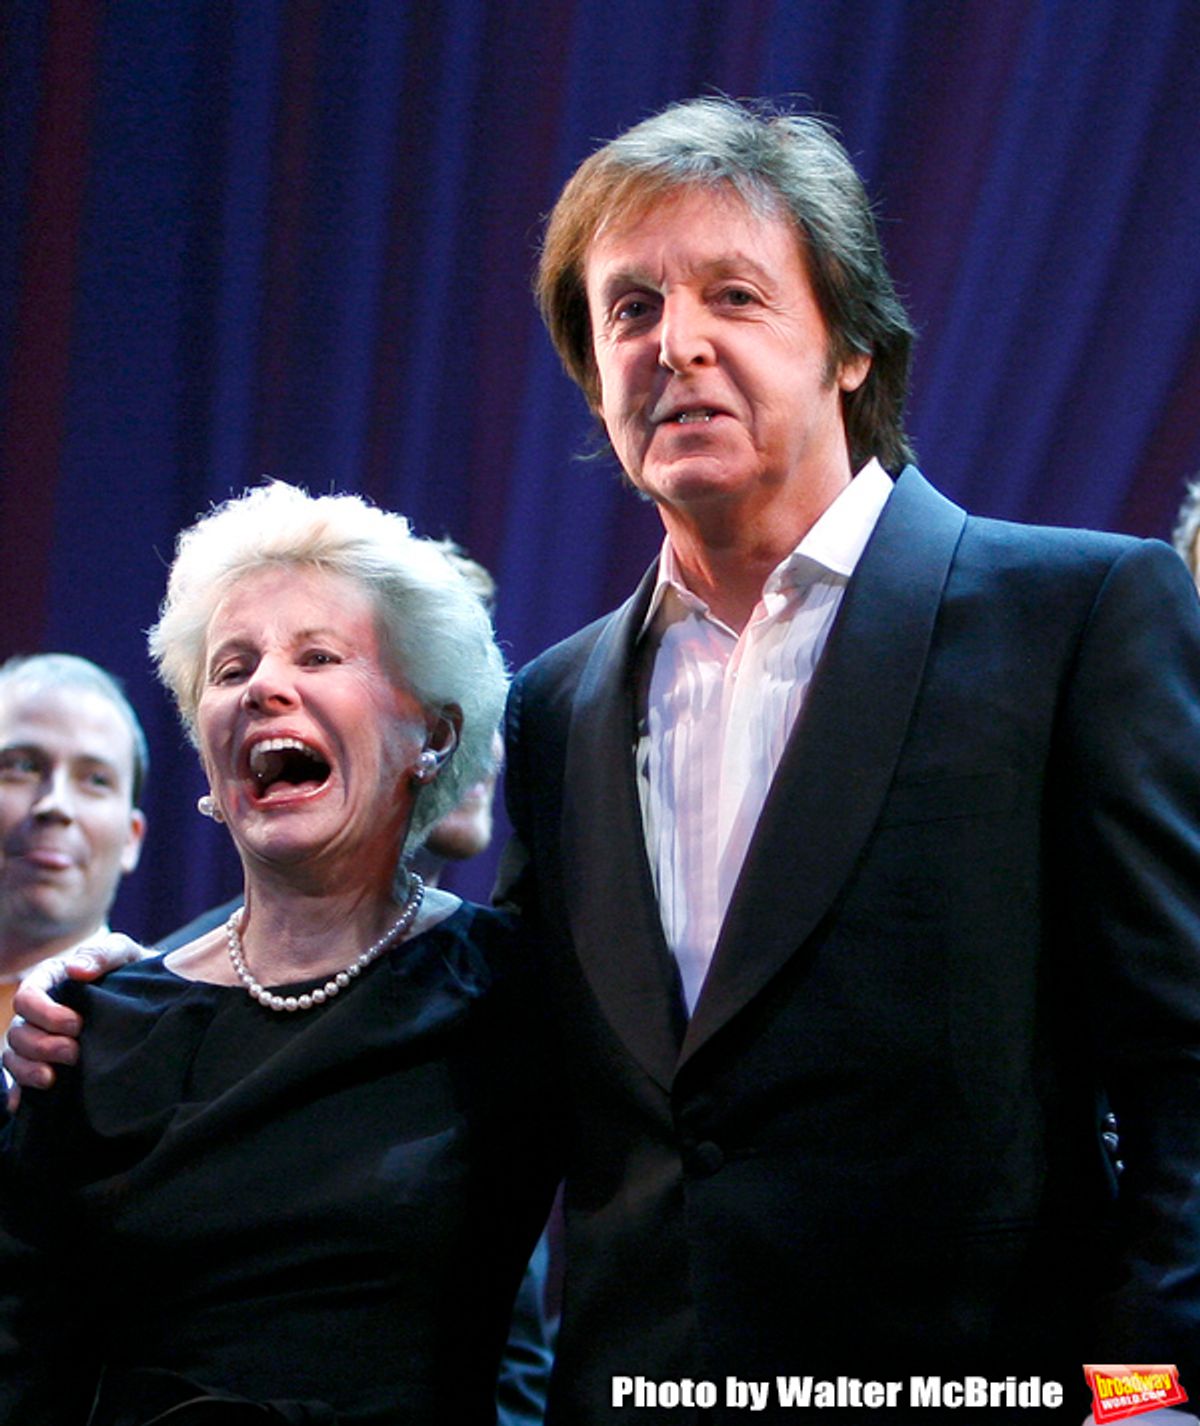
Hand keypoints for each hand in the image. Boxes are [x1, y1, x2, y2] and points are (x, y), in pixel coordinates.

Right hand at [3, 933, 146, 1105]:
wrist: (151, 996)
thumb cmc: (132, 969)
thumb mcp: (122, 953)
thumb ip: (101, 955)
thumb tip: (76, 970)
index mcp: (50, 980)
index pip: (27, 997)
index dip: (44, 1014)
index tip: (76, 1024)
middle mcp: (39, 1010)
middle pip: (17, 1031)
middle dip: (41, 1045)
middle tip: (74, 1052)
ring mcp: (41, 1037)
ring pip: (14, 1056)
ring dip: (29, 1069)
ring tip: (53, 1078)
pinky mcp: (48, 1062)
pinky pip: (19, 1079)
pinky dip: (17, 1091)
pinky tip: (22, 1104)